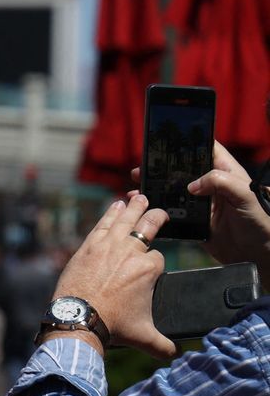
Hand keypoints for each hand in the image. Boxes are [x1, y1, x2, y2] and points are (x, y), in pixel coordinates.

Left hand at [54, 195, 175, 358]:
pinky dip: (110, 213)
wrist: (79, 318)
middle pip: (148, 226)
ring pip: (125, 220)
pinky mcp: (88, 246)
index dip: (154, 262)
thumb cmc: (113, 326)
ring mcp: (108, 246)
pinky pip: (102, 224)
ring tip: (140, 197)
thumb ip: (164, 345)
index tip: (149, 267)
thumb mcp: (144, 337)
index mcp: (149, 268)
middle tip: (158, 212)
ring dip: (134, 207)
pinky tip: (116, 205)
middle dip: (155, 217)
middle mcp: (131, 252)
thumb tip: (176, 355)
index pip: (158, 256)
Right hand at [132, 142, 269, 280]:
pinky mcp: (194, 222)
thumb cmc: (260, 221)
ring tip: (137, 188)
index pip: (206, 150)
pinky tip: (144, 207)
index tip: (165, 141)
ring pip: (173, 191)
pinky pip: (172, 213)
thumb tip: (191, 186)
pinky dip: (157, 210)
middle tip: (141, 169)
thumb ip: (221, 182)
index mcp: (226, 173)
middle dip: (160, 168)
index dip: (188, 143)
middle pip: (182, 170)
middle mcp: (211, 186)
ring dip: (155, 189)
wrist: (258, 254)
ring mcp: (201, 204)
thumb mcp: (245, 194)